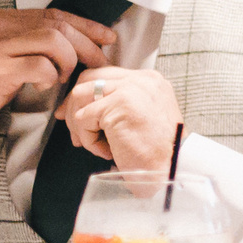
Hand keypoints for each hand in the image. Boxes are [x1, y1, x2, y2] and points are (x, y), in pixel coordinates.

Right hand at [0, 7, 116, 159]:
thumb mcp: (0, 54)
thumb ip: (28, 42)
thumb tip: (74, 41)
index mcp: (0, 20)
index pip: (55, 14)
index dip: (86, 25)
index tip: (107, 38)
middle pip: (60, 25)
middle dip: (87, 44)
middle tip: (99, 63)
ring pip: (54, 40)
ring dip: (68, 60)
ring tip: (61, 77)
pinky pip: (40, 65)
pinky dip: (49, 76)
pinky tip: (43, 85)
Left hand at [57, 65, 183, 171]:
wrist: (171, 168)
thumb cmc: (157, 152)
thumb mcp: (142, 117)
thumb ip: (121, 103)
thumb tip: (85, 104)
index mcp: (150, 81)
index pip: (105, 75)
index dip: (85, 95)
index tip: (73, 113)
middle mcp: (142, 79)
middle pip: (88, 79)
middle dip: (72, 105)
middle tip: (71, 127)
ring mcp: (131, 88)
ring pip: (80, 96)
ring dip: (81, 125)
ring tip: (97, 144)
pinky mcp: (119, 103)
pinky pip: (83, 118)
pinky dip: (89, 140)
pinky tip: (107, 150)